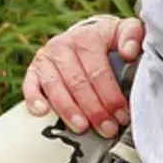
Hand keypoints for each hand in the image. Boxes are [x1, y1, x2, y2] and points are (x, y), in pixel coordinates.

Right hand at [22, 15, 144, 137]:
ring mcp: (47, 58)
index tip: (122, 116)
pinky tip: (42, 113)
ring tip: (82, 128)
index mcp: (88, 37)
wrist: (85, 36)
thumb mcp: (123, 32)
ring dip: (69, 110)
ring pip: (55, 86)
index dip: (111, 96)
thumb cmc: (110, 41)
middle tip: (107, 129)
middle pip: (78, 82)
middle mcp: (64, 45)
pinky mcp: (34, 69)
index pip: (99, 71)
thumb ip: (132, 36)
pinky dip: (34, 99)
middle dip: (94, 110)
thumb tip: (129, 52)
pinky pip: (30, 85)